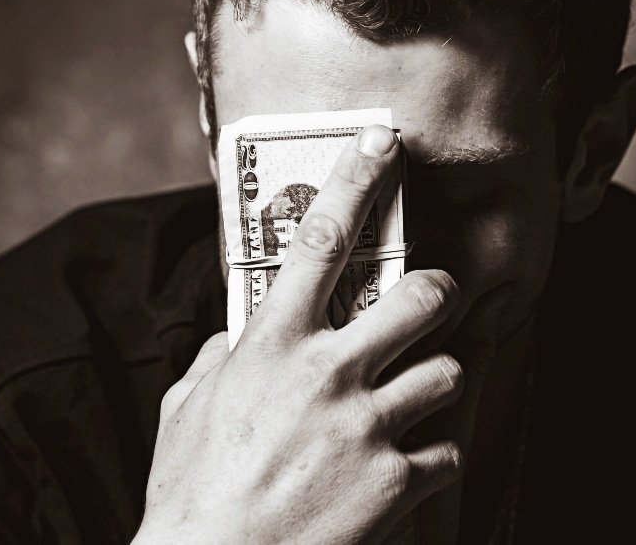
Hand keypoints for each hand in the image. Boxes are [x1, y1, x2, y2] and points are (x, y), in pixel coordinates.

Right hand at [135, 125, 465, 543]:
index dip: (357, 180)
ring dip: (437, 382)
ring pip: (449, 371)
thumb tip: (236, 341)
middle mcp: (328, 374)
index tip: (383, 142)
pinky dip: (435, 459)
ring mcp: (368, 427)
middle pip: (422, 298)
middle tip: (435, 301)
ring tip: (416, 398)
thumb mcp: (187, 409)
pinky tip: (409, 470)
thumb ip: (220, 361)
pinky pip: (447, 452)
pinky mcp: (395, 483)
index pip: (319, 239)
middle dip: (439, 293)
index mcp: (272, 345)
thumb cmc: (190, 493)